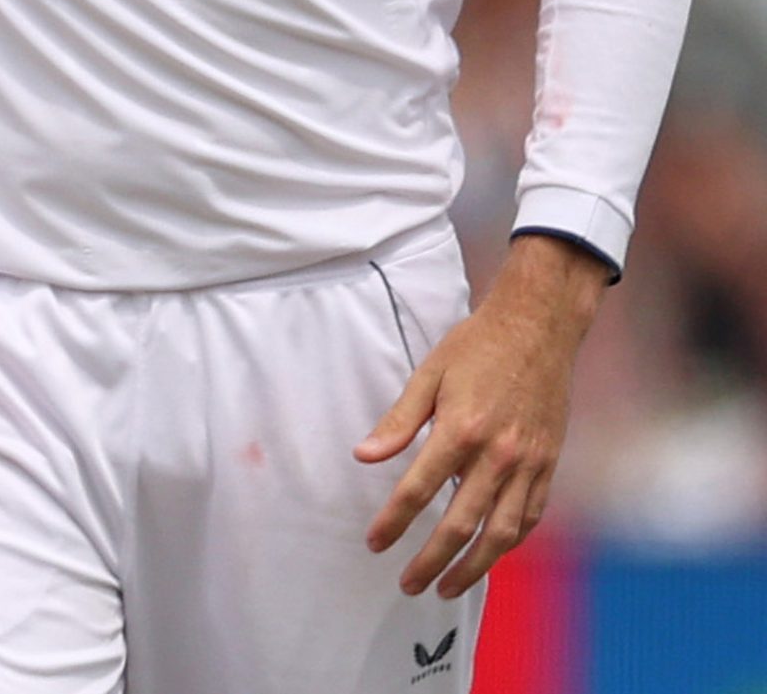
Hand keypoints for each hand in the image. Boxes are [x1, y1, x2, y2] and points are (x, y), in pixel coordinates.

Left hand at [356, 235, 607, 598]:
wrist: (539, 327)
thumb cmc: (478, 346)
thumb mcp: (429, 374)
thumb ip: (399, 421)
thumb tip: (364, 456)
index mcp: (461, 429)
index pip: (419, 490)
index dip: (394, 521)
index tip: (375, 543)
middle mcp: (498, 454)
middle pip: (461, 523)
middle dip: (432, 560)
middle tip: (409, 585)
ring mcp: (529, 462)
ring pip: (503, 532)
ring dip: (475, 566)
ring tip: (449, 587)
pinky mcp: (550, 464)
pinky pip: (531, 515)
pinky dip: (510, 541)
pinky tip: (490, 555)